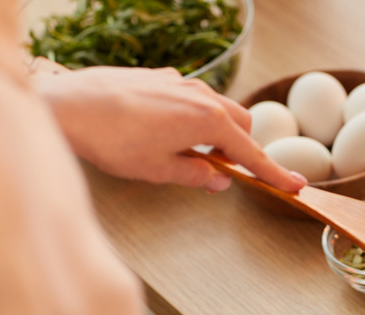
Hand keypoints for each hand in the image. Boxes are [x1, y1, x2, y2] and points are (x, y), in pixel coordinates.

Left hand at [30, 61, 305, 192]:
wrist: (69, 105)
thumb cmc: (112, 140)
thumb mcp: (158, 170)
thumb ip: (196, 175)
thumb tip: (218, 180)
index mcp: (209, 122)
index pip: (252, 154)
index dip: (274, 174)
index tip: (295, 186)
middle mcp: (203, 96)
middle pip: (242, 125)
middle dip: (240, 148)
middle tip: (219, 170)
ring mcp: (182, 83)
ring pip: (219, 108)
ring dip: (217, 131)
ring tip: (186, 151)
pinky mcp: (162, 77)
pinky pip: (193, 97)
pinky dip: (193, 116)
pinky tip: (164, 129)